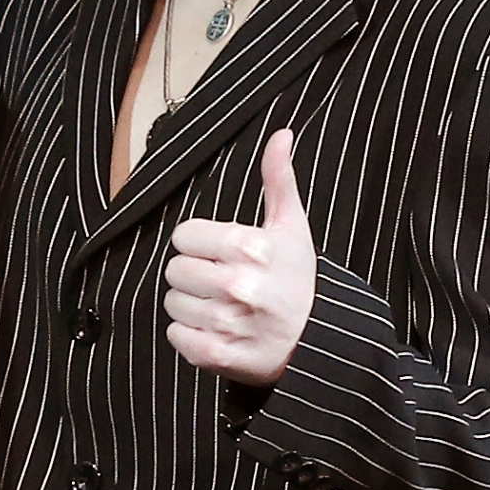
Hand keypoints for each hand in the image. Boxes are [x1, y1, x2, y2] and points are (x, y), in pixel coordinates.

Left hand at [164, 129, 316, 386]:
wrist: (317, 342)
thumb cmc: (297, 278)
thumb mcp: (291, 226)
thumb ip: (278, 179)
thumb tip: (281, 134)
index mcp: (252, 247)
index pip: (184, 236)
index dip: (199, 243)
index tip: (220, 252)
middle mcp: (239, 285)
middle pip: (175, 269)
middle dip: (194, 273)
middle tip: (220, 280)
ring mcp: (228, 322)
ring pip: (173, 303)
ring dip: (191, 304)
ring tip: (221, 306)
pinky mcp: (218, 355)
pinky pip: (176, 336)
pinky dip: (189, 334)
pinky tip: (215, 328)